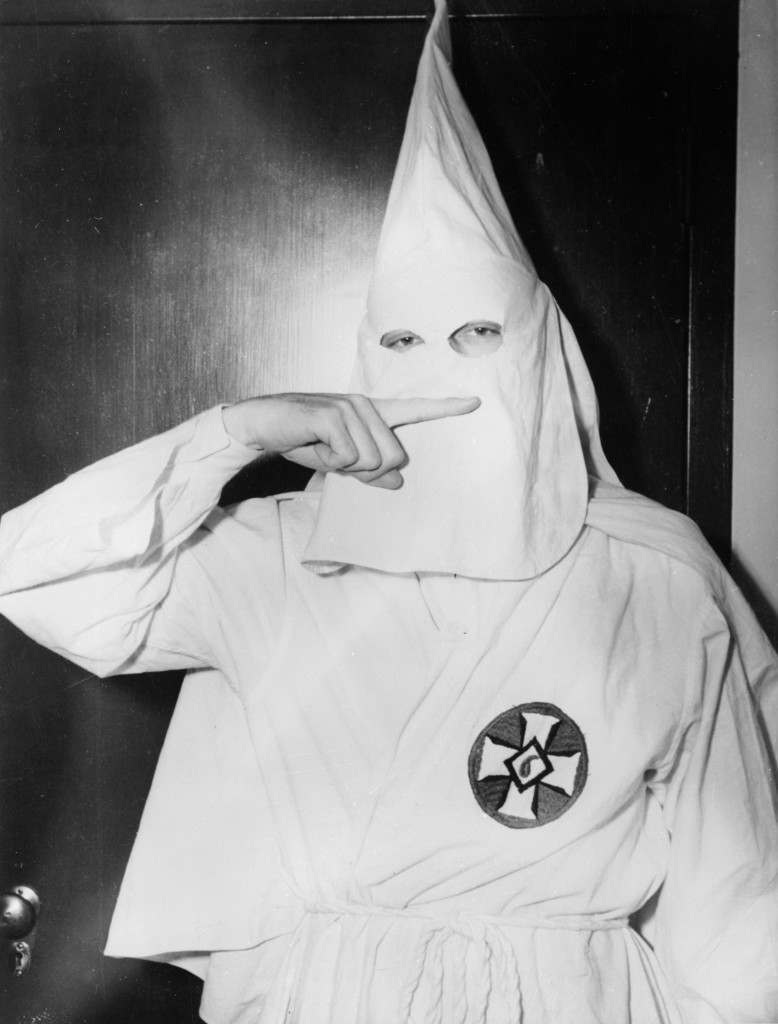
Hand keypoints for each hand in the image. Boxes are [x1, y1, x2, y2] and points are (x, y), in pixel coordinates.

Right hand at [222, 392, 479, 488]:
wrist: (262, 425)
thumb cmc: (302, 439)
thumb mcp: (339, 461)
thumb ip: (370, 471)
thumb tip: (398, 481)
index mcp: (373, 412)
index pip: (415, 409)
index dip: (446, 407)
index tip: (476, 402)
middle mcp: (367, 405)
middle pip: (393, 458)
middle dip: (364, 471)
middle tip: (336, 458)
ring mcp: (351, 407)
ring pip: (371, 461)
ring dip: (343, 465)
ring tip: (321, 448)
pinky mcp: (333, 415)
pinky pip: (348, 456)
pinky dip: (329, 460)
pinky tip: (313, 444)